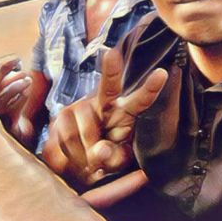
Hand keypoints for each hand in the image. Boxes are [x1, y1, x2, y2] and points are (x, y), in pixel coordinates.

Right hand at [0, 58, 33, 144]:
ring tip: (28, 80)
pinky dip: (22, 98)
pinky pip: (15, 107)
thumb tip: (16, 62)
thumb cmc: (7, 110)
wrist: (11, 134)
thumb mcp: (2, 96)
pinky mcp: (8, 122)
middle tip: (23, 71)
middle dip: (10, 76)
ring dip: (19, 85)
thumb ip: (4, 80)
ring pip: (6, 95)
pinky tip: (26, 93)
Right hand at [42, 49, 167, 187]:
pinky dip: (66, 159)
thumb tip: (100, 152)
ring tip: (88, 166)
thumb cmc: (104, 161)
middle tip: (113, 54)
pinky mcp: (59, 118)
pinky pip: (61, 140)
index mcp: (123, 114)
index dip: (150, 90)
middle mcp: (103, 105)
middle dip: (112, 69)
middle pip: (108, 86)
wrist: (75, 164)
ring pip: (82, 130)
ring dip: (82, 156)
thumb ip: (113, 158)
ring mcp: (79, 108)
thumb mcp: (115, 162)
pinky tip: (72, 162)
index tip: (162, 74)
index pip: (139, 101)